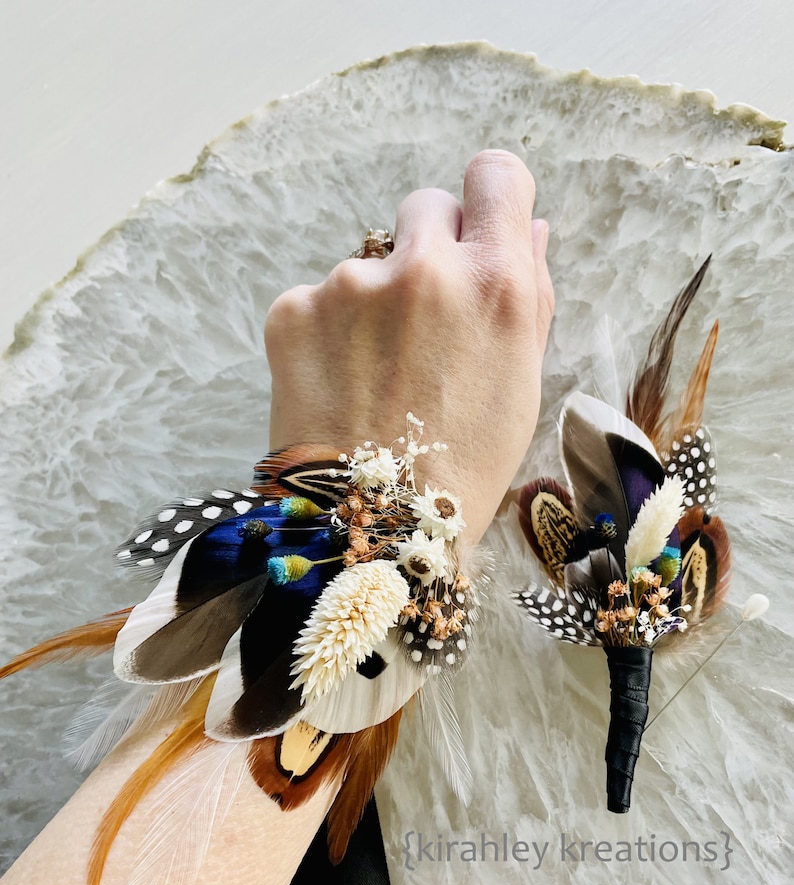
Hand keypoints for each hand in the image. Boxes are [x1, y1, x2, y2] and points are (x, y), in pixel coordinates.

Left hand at [265, 150, 553, 542]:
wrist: (370, 528)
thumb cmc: (464, 464)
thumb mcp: (521, 383)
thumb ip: (530, 294)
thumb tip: (529, 226)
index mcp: (494, 284)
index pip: (495, 175)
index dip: (489, 199)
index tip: (479, 228)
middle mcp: (423, 270)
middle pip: (425, 208)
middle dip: (429, 251)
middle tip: (423, 326)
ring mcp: (349, 286)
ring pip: (368, 262)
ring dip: (375, 301)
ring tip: (377, 378)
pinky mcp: (292, 310)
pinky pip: (318, 298)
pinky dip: (328, 332)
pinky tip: (338, 385)